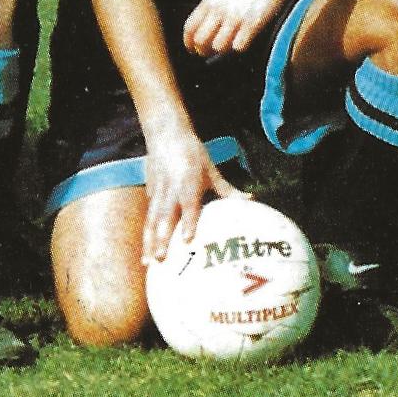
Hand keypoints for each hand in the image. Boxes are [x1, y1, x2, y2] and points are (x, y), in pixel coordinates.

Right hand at [140, 131, 239, 261]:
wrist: (166, 134)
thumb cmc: (192, 153)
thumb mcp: (212, 171)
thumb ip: (228, 191)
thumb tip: (251, 200)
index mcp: (188, 185)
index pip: (189, 207)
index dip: (189, 223)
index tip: (188, 240)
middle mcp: (171, 191)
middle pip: (164, 219)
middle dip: (161, 240)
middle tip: (160, 260)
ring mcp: (158, 193)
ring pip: (151, 221)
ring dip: (149, 242)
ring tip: (147, 262)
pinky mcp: (150, 193)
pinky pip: (148, 216)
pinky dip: (146, 234)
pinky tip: (145, 250)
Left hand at [181, 0, 299, 59]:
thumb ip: (211, 8)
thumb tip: (203, 31)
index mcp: (209, 1)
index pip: (189, 28)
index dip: (188, 42)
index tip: (192, 49)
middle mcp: (219, 10)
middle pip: (200, 41)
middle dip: (204, 50)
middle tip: (211, 52)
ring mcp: (235, 18)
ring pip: (218, 47)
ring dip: (223, 49)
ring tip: (230, 43)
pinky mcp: (253, 24)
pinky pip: (239, 46)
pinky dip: (240, 47)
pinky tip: (244, 39)